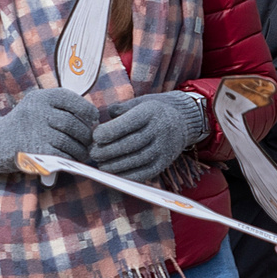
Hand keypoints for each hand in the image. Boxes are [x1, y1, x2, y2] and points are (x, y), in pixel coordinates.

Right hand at [0, 85, 97, 174]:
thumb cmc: (28, 123)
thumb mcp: (39, 105)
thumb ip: (62, 106)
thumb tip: (94, 119)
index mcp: (41, 98)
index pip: (71, 100)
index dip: (87, 110)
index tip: (94, 118)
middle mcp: (37, 112)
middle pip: (73, 123)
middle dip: (86, 134)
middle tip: (90, 140)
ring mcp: (36, 132)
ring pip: (70, 141)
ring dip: (81, 149)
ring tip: (84, 151)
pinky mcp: (36, 152)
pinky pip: (63, 155)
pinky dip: (72, 158)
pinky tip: (73, 158)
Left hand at [89, 89, 209, 181]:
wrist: (184, 120)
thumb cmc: (153, 110)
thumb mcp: (139, 102)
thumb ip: (121, 109)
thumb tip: (101, 116)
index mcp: (150, 112)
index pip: (127, 124)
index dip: (108, 132)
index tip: (95, 137)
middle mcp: (159, 130)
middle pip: (131, 144)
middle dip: (108, 151)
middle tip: (93, 153)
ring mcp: (163, 148)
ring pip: (137, 160)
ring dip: (115, 165)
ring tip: (101, 165)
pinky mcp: (164, 162)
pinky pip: (145, 172)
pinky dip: (128, 175)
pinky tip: (115, 174)